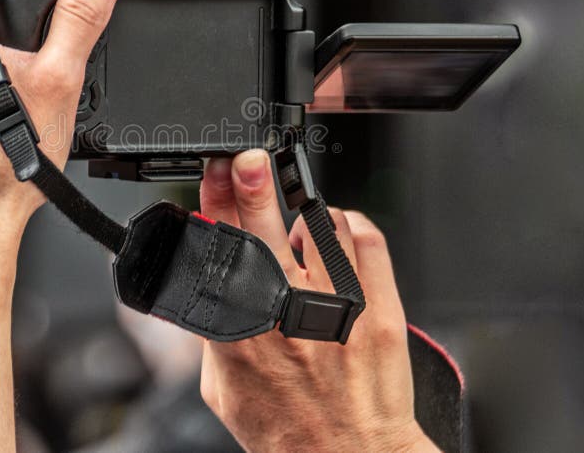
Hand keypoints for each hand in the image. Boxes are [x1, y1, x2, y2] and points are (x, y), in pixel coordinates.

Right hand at [198, 150, 436, 452]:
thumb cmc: (284, 430)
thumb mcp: (221, 387)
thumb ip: (211, 330)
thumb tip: (206, 285)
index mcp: (240, 329)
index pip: (220, 245)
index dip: (215, 199)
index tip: (214, 171)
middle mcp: (286, 312)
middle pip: (265, 226)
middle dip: (251, 182)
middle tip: (247, 158)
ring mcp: (337, 307)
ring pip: (322, 224)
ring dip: (303, 206)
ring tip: (294, 214)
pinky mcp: (377, 309)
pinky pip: (368, 241)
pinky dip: (349, 222)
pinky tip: (336, 227)